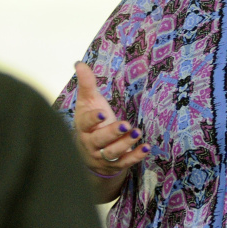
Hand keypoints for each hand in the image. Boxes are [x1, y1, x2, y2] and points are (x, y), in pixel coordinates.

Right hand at [73, 62, 148, 180]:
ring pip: (112, 152)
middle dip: (112, 133)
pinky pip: (125, 162)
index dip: (93, 119)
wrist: (90, 152)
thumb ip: (86, 84)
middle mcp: (91, 143)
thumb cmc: (91, 123)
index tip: (102, 113)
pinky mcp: (115, 164)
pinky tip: (147, 148)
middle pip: (100, 140)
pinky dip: (136, 156)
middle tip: (125, 124)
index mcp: (83, 127)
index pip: (86, 123)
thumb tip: (79, 63)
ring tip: (137, 132)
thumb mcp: (88, 102)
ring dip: (126, 143)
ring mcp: (102, 156)